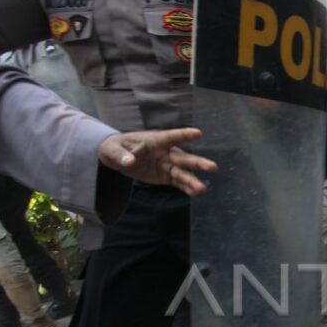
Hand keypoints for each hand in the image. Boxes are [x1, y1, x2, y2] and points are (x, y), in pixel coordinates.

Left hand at [99, 128, 214, 195]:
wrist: (118, 158)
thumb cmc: (116, 148)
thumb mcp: (113, 150)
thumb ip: (121, 155)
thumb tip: (129, 161)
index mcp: (155, 141)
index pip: (171, 137)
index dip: (184, 135)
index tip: (198, 133)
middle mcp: (166, 152)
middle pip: (184, 158)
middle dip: (198, 163)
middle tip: (213, 167)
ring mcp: (168, 165)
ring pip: (183, 172)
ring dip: (193, 180)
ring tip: (202, 189)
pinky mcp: (166, 176)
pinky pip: (178, 183)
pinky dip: (186, 188)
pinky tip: (195, 193)